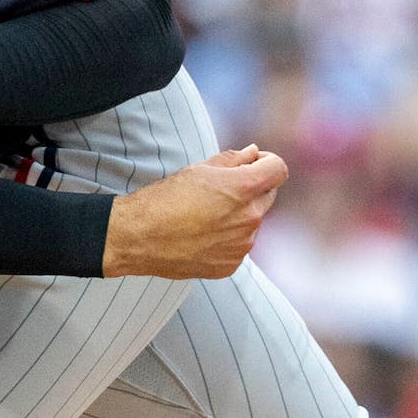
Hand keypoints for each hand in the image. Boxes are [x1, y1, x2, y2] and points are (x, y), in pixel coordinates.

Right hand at [102, 144, 287, 278]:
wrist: (139, 236)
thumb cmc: (164, 199)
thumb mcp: (197, 170)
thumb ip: (232, 160)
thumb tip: (253, 153)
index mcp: (243, 188)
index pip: (278, 169)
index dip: (267, 162)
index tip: (253, 164)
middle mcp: (250, 218)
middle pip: (268, 196)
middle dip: (251, 189)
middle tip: (219, 190)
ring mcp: (243, 244)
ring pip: (252, 222)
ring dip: (238, 215)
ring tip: (203, 215)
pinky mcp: (232, 264)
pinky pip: (238, 245)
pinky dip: (226, 238)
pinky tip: (200, 235)